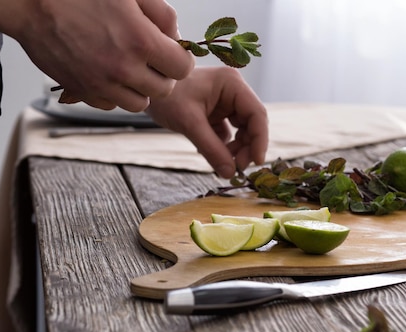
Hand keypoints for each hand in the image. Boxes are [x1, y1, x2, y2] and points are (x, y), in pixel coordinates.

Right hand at [0, 0, 193, 110]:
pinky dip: (114, 93)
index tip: (170, 51)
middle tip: (149, 58)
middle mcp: (124, 69)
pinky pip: (112, 104)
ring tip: (128, 66)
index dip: (180, 59)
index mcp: (141, 41)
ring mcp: (102, 84)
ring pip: (140, 102)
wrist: (30, 2)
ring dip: (140, 87)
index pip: (182, 69)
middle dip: (162, 74)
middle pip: (164, 89)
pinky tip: (107, 72)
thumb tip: (178, 39)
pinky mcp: (82, 92)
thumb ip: (163, 15)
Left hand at [146, 66, 268, 177]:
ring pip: (242, 132)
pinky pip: (229, 135)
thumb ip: (212, 148)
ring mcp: (226, 103)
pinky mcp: (216, 114)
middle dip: (247, 147)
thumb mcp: (189, 123)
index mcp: (232, 84)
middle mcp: (233, 92)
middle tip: (237, 168)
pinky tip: (211, 155)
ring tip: (224, 164)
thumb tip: (230, 173)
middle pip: (252, 124)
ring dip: (236, 150)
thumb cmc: (166, 97)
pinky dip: (223, 148)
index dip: (260, 139)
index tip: (257, 162)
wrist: (145, 90)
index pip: (257, 114)